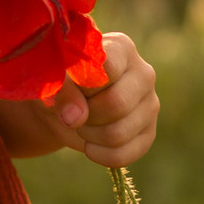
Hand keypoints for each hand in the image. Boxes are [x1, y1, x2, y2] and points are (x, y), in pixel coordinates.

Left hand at [45, 32, 158, 167]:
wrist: (65, 107)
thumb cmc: (59, 84)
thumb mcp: (52, 81)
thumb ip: (61, 92)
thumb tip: (75, 118)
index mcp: (121, 48)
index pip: (109, 68)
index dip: (84, 85)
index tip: (72, 85)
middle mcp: (143, 73)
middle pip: (117, 104)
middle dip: (86, 115)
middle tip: (73, 111)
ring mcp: (150, 103)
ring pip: (119, 133)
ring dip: (90, 136)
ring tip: (81, 125)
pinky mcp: (148, 133)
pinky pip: (125, 155)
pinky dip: (99, 155)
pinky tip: (89, 145)